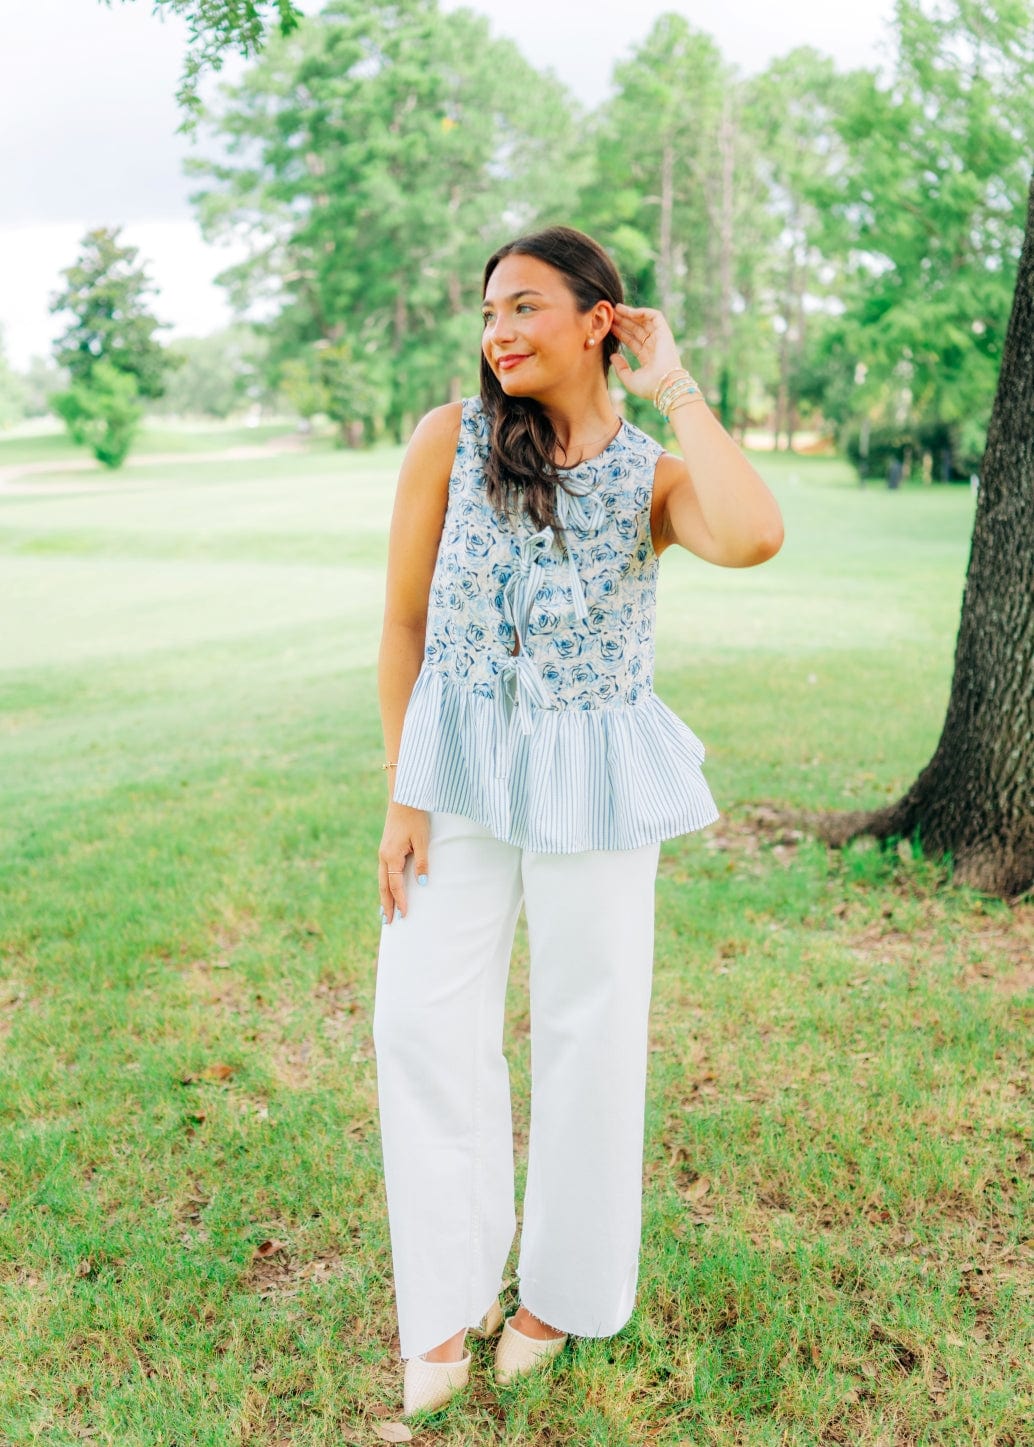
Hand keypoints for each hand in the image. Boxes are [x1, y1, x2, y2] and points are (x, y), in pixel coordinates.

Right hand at [378, 802, 428, 923]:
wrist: (403, 799)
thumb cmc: (415, 818)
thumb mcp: (422, 840)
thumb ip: (422, 862)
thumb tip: (422, 883)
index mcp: (391, 856)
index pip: (395, 885)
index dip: (400, 901)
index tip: (405, 915)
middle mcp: (383, 857)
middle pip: (384, 886)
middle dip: (386, 904)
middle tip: (388, 922)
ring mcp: (383, 852)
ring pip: (381, 880)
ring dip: (384, 896)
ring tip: (385, 911)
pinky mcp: (386, 848)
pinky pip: (384, 872)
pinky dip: (385, 884)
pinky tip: (388, 889)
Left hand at [609, 303, 682, 400]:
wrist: (665, 385)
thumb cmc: (649, 387)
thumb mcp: (630, 380)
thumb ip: (620, 368)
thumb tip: (613, 355)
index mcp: (648, 358)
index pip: (632, 341)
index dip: (621, 333)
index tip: (609, 327)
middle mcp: (654, 347)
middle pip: (637, 329)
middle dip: (623, 321)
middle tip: (610, 314)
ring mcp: (660, 339)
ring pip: (644, 321)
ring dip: (630, 314)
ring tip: (616, 309)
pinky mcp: (665, 332)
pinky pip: (655, 316)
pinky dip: (643, 312)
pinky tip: (629, 311)